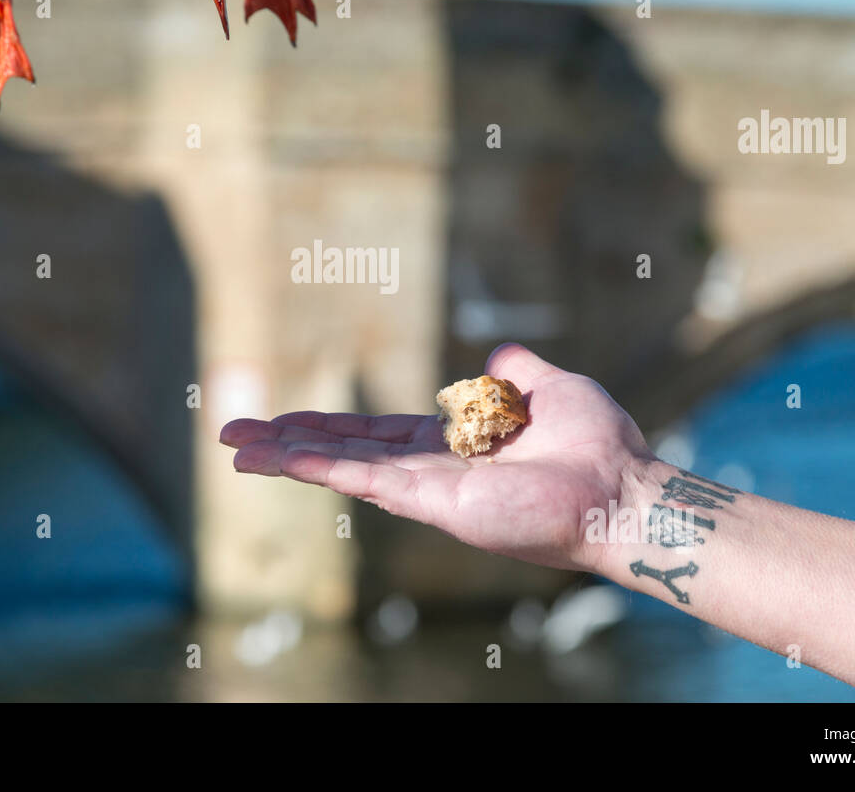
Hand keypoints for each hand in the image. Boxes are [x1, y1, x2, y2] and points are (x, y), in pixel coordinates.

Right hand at [219, 342, 653, 572]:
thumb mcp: (551, 387)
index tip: (283, 421)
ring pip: (341, 467)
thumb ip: (517, 370)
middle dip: (287, 441)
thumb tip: (499, 353)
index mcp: (451, 445)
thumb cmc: (596, 445)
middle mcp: (430, 469)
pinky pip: (366, 478)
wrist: (622, 489)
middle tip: (232, 433)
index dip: (326, 427)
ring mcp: (427, 489)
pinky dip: (321, 465)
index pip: (373, 435)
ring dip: (287, 456)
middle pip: (343, 450)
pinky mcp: (434, 501)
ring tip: (236, 448)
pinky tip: (281, 457)